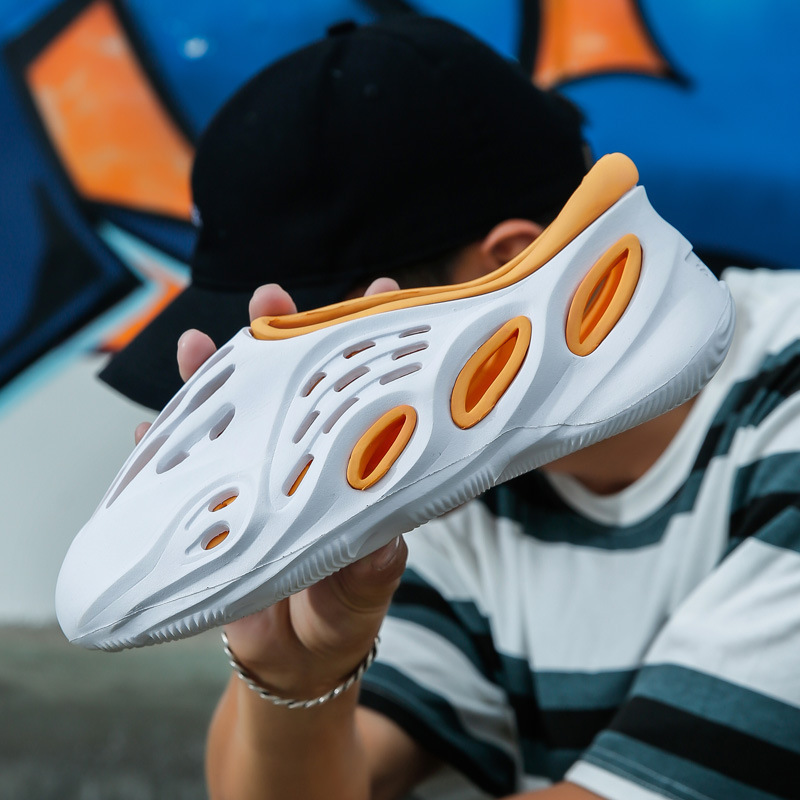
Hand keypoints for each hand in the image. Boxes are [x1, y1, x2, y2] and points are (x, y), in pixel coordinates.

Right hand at [138, 278, 406, 698]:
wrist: (294, 662)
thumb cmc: (340, 619)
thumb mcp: (363, 595)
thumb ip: (372, 574)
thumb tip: (386, 549)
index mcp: (348, 470)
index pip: (358, 393)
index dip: (366, 344)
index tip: (380, 291)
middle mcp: (301, 463)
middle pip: (289, 387)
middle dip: (279, 336)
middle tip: (269, 295)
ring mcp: (255, 481)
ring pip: (231, 417)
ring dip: (210, 380)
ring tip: (193, 341)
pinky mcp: (216, 511)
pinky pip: (183, 474)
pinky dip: (163, 454)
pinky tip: (147, 433)